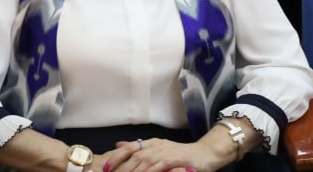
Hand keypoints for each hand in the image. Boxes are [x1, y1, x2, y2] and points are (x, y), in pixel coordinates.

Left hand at [104, 138, 226, 171]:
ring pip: (146, 160)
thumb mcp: (158, 150)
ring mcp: (167, 151)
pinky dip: (153, 170)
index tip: (106, 167)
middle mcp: (157, 145)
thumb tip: (119, 145)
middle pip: (136, 155)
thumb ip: (140, 148)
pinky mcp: (177, 158)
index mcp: (151, 144)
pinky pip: (162, 165)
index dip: (117, 157)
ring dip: (135, 170)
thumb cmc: (181, 155)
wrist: (205, 154)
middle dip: (123, 166)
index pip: (130, 148)